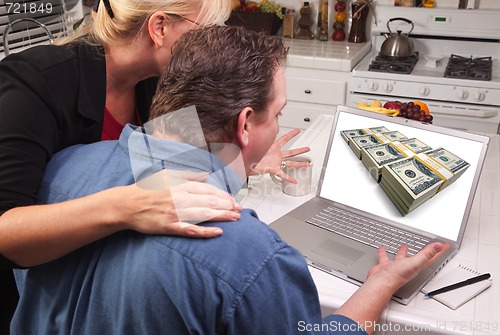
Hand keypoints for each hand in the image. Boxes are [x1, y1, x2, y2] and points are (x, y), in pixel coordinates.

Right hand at [121, 170, 241, 237]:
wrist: (127, 205)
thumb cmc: (146, 189)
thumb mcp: (167, 175)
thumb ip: (187, 175)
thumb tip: (205, 174)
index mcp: (181, 185)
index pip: (208, 190)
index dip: (224, 195)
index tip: (234, 200)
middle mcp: (180, 197)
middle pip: (210, 201)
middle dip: (227, 205)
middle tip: (240, 210)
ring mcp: (175, 212)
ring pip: (204, 214)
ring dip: (222, 216)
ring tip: (235, 218)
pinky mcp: (169, 226)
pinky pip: (190, 229)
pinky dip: (205, 231)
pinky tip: (218, 233)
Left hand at [251, 129, 309, 182]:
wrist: (244, 164)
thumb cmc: (249, 154)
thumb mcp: (255, 143)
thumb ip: (257, 136)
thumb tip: (253, 126)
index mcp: (272, 147)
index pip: (284, 139)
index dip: (291, 135)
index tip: (297, 131)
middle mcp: (276, 155)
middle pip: (291, 152)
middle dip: (300, 150)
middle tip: (307, 149)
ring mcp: (275, 162)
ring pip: (290, 163)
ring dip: (299, 164)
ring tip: (306, 164)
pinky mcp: (273, 169)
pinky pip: (282, 174)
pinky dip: (288, 178)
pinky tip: (294, 180)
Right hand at [366, 242, 449, 290]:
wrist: (381, 282)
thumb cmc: (397, 276)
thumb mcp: (414, 262)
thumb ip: (426, 254)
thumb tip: (438, 247)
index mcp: (416, 266)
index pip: (431, 257)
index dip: (439, 251)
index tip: (445, 245)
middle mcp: (408, 266)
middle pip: (419, 257)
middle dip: (423, 251)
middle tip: (427, 246)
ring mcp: (397, 266)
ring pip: (402, 257)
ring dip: (403, 251)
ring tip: (404, 245)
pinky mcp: (386, 266)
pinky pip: (386, 257)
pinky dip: (384, 253)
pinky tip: (382, 249)